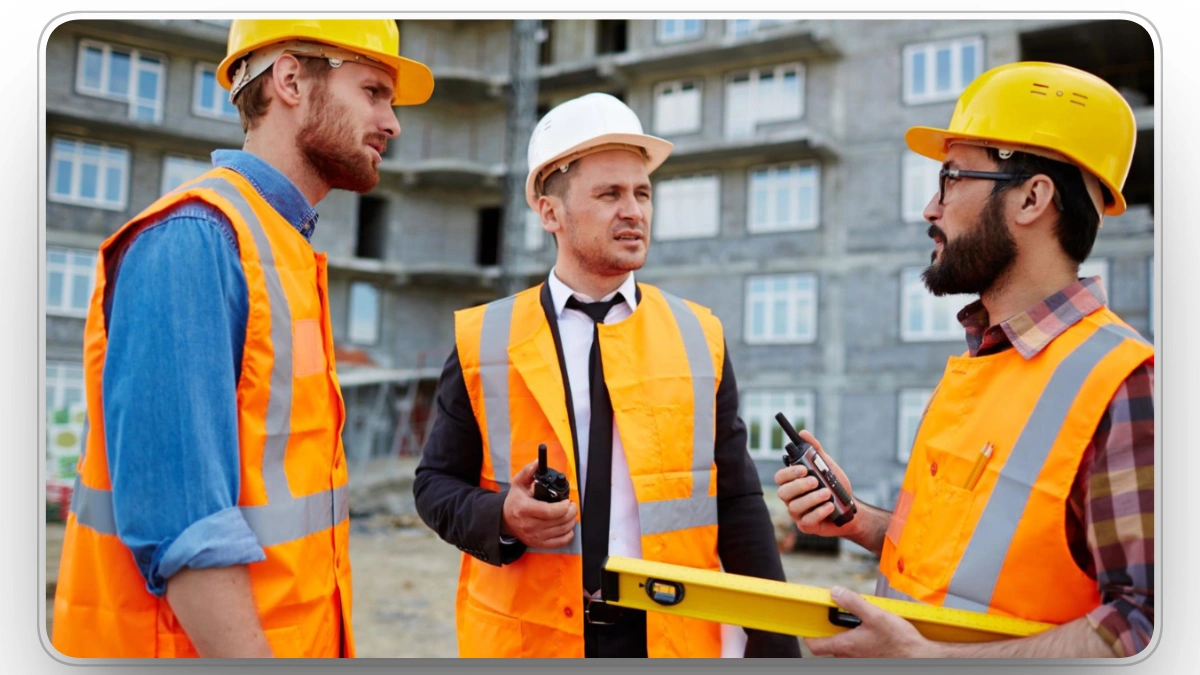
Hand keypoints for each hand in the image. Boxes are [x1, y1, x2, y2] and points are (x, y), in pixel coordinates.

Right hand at [501, 460, 577, 548]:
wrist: (505, 520)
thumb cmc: (515, 501)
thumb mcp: (518, 483)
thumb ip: (528, 472)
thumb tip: (537, 462)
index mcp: (524, 509)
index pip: (549, 512)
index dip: (563, 507)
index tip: (567, 501)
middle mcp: (529, 525)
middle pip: (558, 521)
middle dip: (571, 512)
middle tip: (571, 505)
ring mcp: (534, 536)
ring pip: (561, 531)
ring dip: (571, 521)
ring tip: (570, 513)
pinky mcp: (538, 544)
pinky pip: (559, 542)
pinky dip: (568, 534)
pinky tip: (567, 526)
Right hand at [774, 430, 858, 539]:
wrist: (850, 509)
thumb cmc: (835, 487)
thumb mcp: (827, 466)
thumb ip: (815, 450)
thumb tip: (803, 433)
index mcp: (793, 483)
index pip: (780, 478)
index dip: (789, 473)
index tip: (803, 468)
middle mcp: (791, 499)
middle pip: (783, 493)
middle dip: (799, 486)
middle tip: (815, 480)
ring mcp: (797, 514)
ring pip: (794, 507)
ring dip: (811, 498)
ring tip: (827, 493)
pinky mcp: (806, 526)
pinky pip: (807, 521)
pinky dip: (819, 512)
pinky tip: (829, 506)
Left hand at [805, 587, 933, 657]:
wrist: (919, 657)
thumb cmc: (900, 641)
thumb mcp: (875, 614)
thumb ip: (853, 602)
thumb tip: (835, 592)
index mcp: (846, 645)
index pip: (815, 645)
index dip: (809, 634)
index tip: (809, 623)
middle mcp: (850, 656)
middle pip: (829, 645)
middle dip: (830, 630)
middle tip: (837, 616)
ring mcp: (860, 660)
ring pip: (844, 648)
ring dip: (846, 635)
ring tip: (859, 621)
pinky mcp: (870, 659)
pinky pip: (857, 651)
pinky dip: (858, 640)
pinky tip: (871, 631)